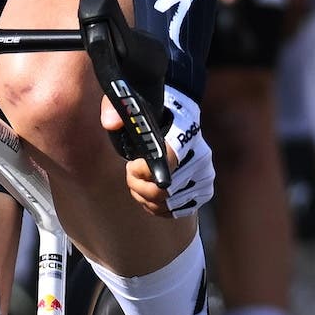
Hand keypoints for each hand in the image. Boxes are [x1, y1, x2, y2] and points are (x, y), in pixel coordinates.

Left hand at [104, 86, 213, 217]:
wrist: (179, 116)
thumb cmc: (151, 111)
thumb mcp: (131, 103)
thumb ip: (115, 107)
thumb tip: (110, 124)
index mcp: (185, 132)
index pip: (166, 161)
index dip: (142, 171)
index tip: (131, 163)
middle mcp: (200, 156)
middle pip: (162, 190)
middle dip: (138, 185)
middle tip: (130, 173)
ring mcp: (204, 176)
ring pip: (167, 204)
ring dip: (144, 198)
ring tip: (138, 183)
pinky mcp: (204, 191)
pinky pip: (176, 211)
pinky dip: (158, 208)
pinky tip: (149, 195)